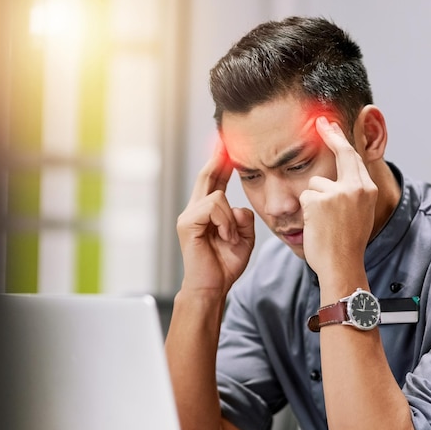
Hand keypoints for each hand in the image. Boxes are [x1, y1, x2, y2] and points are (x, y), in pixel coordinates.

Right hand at [177, 138, 254, 294]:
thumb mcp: (243, 238)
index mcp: (207, 213)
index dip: (222, 164)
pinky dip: (225, 223)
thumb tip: (240, 207)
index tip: (228, 147)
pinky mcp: (187, 222)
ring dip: (231, 219)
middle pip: (206, 176)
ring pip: (217, 195)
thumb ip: (243, 219)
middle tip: (225, 141)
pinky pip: (214, 207)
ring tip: (230, 239)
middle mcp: (194, 210)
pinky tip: (225, 238)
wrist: (212, 288)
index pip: (214, 182)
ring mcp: (188, 215)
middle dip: (217, 159)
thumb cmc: (225, 266)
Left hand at [299, 117, 377, 279]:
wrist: (342, 265)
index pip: (353, 158)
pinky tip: (316, 224)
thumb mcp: (358, 214)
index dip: (341, 140)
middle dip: (330, 135)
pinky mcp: (320, 199)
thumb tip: (338, 178)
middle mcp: (356, 187)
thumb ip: (352, 193)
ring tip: (323, 222)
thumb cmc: (346, 245)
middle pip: (340, 154)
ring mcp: (338, 192)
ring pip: (315, 183)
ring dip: (313, 200)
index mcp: (367, 190)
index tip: (332, 126)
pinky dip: (306, 210)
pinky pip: (305, 196)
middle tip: (320, 121)